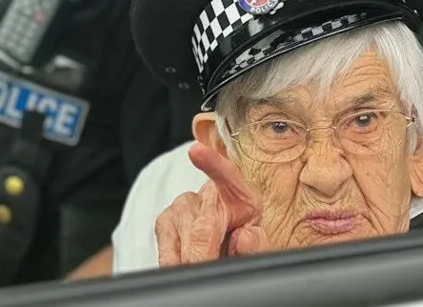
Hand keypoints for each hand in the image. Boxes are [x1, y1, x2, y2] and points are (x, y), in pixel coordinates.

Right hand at [155, 142, 268, 267]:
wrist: (224, 247)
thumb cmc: (242, 241)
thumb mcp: (259, 244)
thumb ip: (258, 244)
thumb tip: (244, 238)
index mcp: (238, 192)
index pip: (226, 174)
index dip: (211, 163)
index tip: (196, 151)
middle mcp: (206, 194)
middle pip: (201, 227)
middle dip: (206, 257)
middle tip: (213, 270)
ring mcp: (181, 207)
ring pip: (180, 240)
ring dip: (191, 262)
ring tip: (207, 268)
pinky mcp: (164, 223)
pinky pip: (166, 250)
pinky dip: (176, 264)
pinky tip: (188, 266)